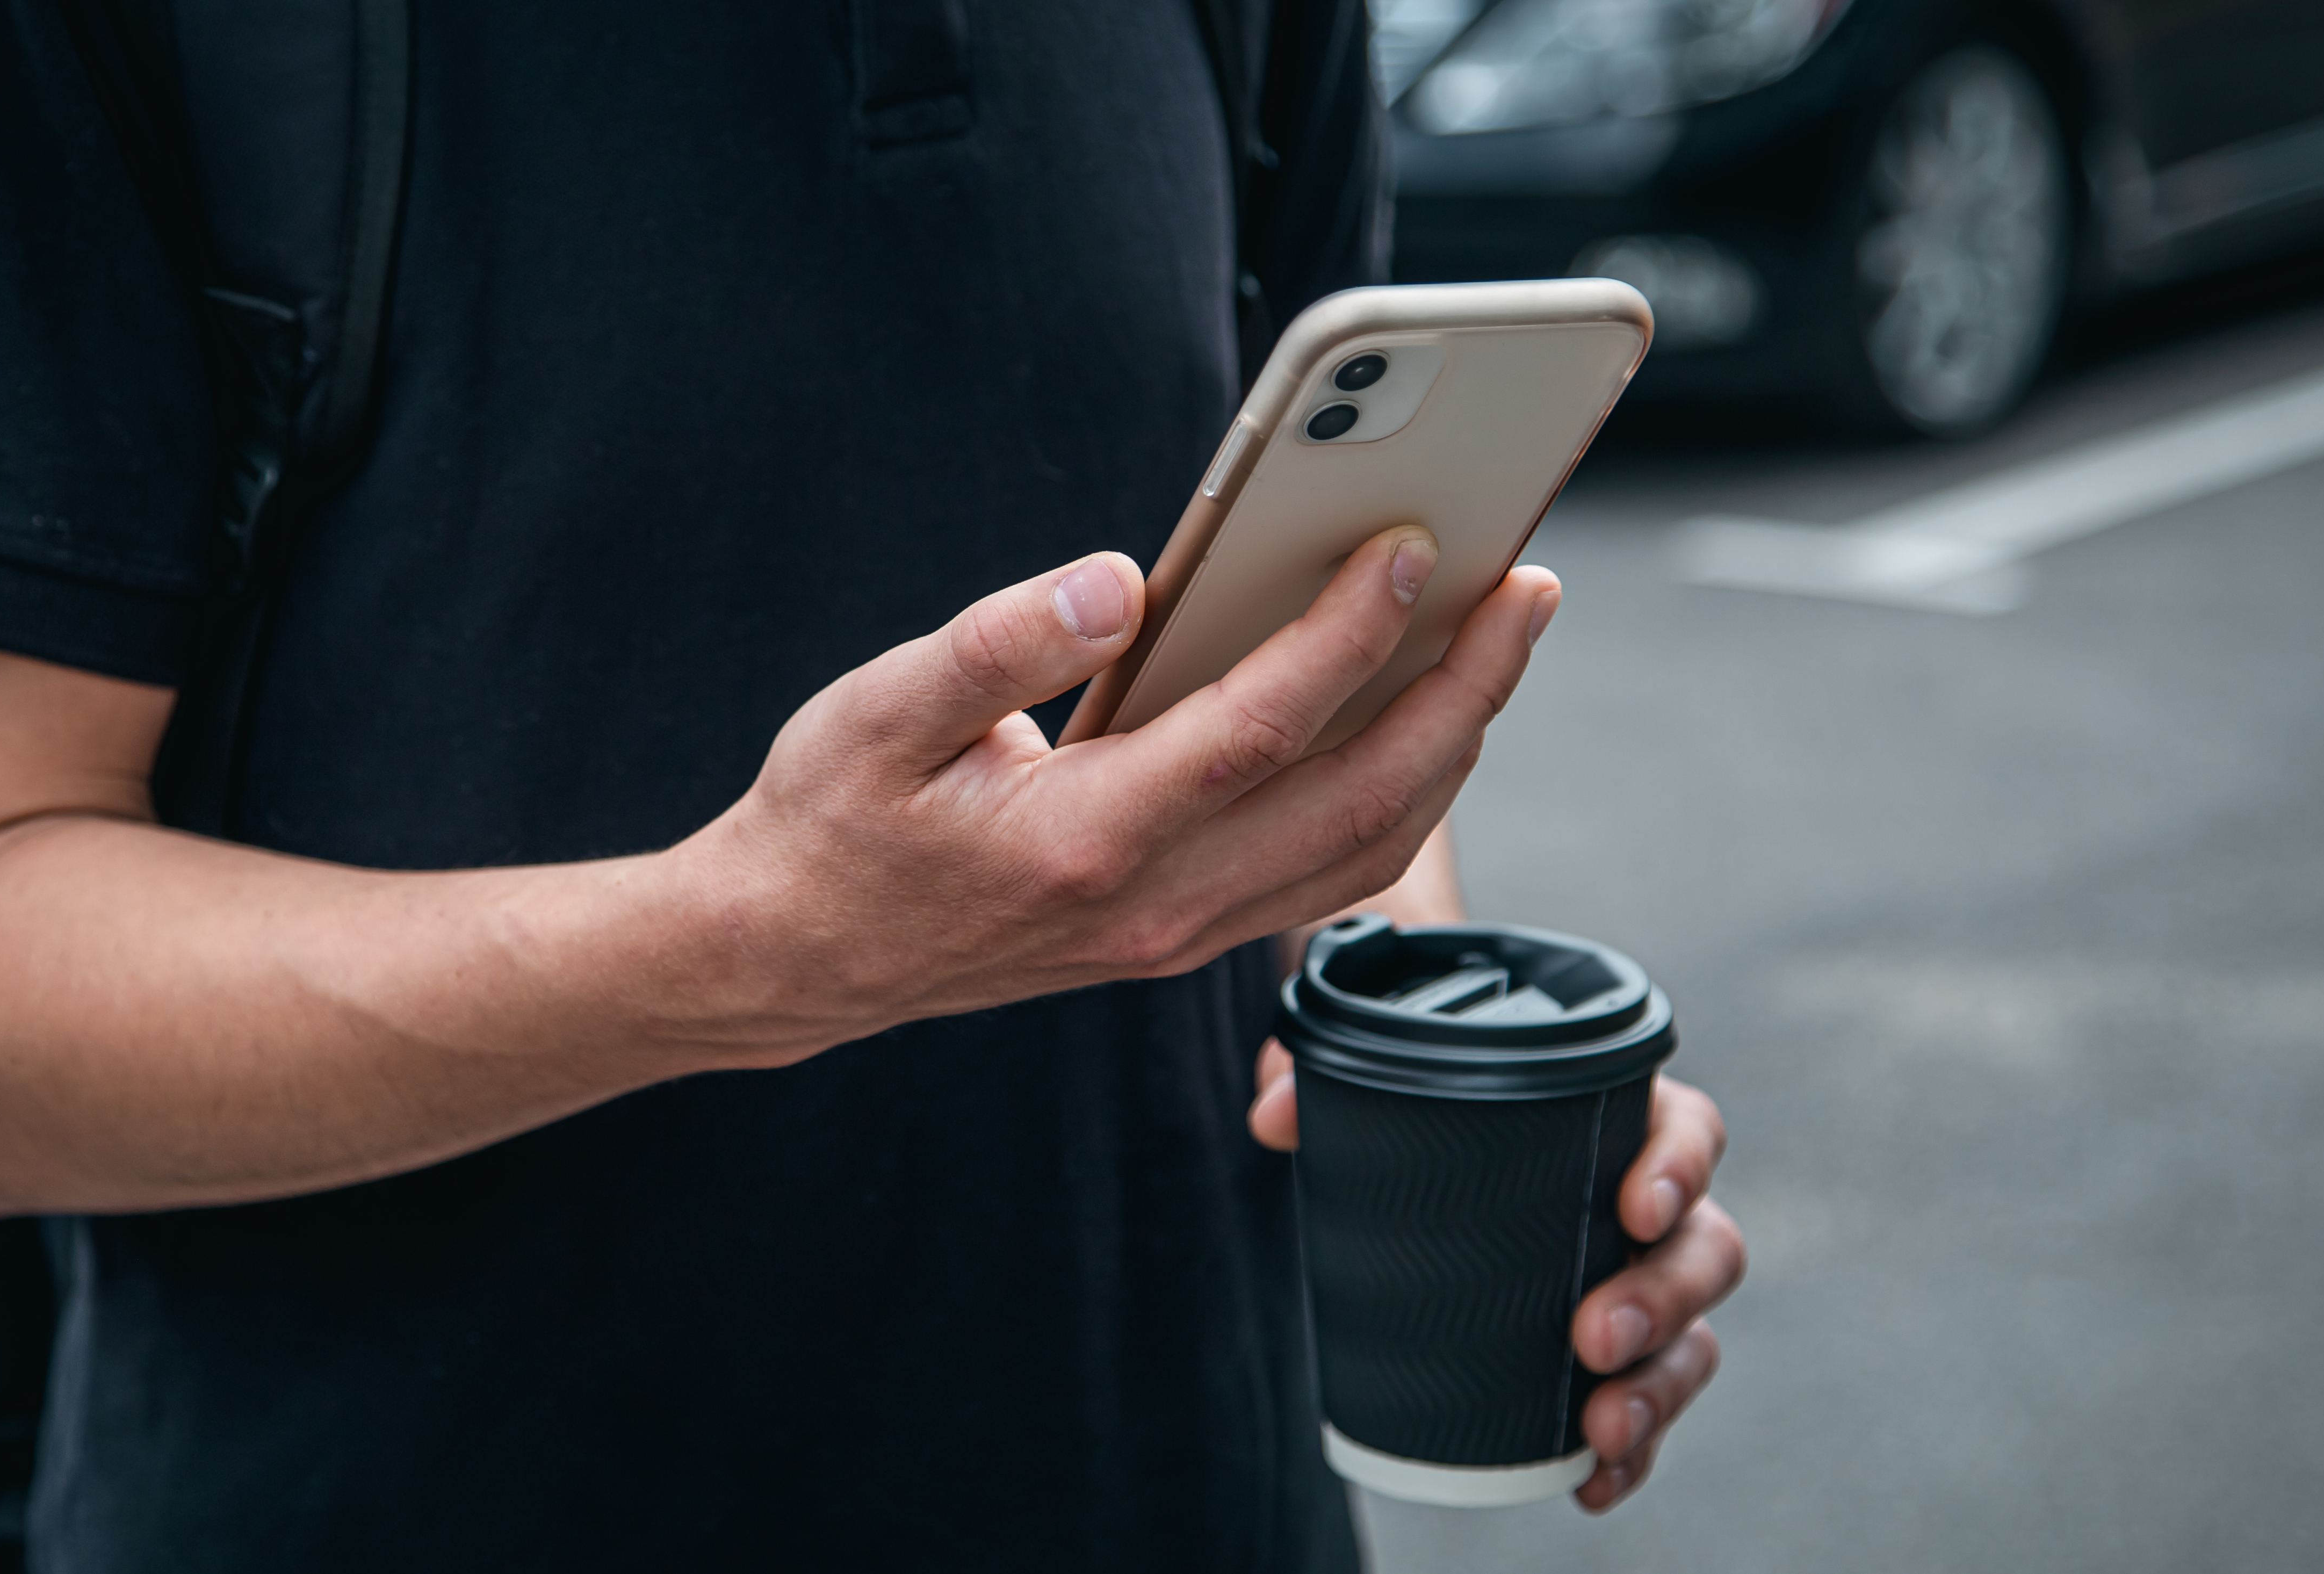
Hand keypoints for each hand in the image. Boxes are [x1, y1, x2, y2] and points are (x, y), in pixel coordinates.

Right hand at [664, 531, 1563, 1059]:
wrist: (798, 959)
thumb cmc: (832, 825)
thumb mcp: (872, 712)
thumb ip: (997, 643)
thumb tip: (1117, 579)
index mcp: (1081, 840)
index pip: (1259, 729)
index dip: (1346, 635)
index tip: (1408, 547)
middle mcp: (1151, 905)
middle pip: (1359, 798)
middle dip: (1463, 689)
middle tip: (1525, 589)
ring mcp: (1176, 934)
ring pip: (1366, 850)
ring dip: (1451, 746)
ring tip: (1496, 644)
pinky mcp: (1182, 935)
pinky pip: (1331, 874)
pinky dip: (1402, 798)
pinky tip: (1421, 722)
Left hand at [1249, 1062, 1743, 1511]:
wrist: (1410, 1197)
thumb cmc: (1421, 1122)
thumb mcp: (1372, 1083)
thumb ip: (1315, 1071)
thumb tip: (1275, 1114)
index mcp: (1612, 1123)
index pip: (1686, 1130)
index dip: (1679, 1166)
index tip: (1636, 1208)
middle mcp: (1647, 1209)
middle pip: (1706, 1248)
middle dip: (1663, 1298)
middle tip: (1593, 1335)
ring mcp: (1642, 1289)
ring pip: (1692, 1338)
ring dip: (1658, 1388)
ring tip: (1599, 1425)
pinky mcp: (1618, 1362)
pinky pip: (1649, 1408)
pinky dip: (1631, 1451)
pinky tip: (1590, 1479)